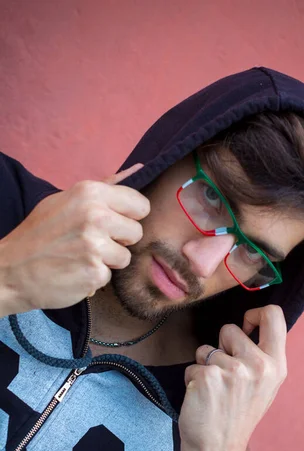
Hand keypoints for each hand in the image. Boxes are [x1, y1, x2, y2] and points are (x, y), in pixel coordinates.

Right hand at [0, 163, 146, 314]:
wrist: (11, 269)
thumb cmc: (40, 233)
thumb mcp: (66, 200)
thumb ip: (104, 187)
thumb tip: (138, 169)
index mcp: (90, 193)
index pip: (140, 205)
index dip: (129, 216)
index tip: (114, 222)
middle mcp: (96, 216)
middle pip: (136, 232)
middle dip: (119, 240)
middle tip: (92, 242)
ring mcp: (95, 246)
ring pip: (125, 257)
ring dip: (107, 261)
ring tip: (81, 256)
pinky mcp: (94, 272)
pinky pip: (109, 275)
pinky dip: (94, 277)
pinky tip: (75, 270)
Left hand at [163, 305, 286, 450]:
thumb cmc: (238, 416)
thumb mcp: (264, 386)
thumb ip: (261, 355)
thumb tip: (250, 323)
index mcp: (276, 365)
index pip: (274, 315)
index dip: (255, 314)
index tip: (245, 328)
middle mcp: (258, 365)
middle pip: (230, 329)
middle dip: (220, 347)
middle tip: (226, 376)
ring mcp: (233, 371)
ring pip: (206, 348)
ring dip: (204, 366)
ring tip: (214, 391)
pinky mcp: (207, 377)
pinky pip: (192, 365)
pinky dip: (192, 379)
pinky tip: (202, 398)